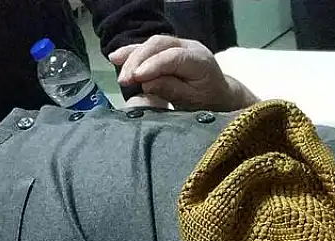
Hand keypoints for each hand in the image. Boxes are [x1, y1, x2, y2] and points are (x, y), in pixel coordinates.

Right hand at [109, 36, 258, 111]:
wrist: (219, 95)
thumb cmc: (208, 102)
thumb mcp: (194, 102)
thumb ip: (173, 90)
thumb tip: (147, 84)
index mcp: (200, 60)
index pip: (174, 57)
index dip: (153, 65)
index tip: (136, 77)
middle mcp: (189, 47)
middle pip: (160, 45)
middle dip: (138, 60)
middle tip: (124, 80)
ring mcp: (178, 44)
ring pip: (152, 43)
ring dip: (132, 56)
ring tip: (118, 70)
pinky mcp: (167, 48)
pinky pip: (147, 47)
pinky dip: (131, 52)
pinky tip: (115, 57)